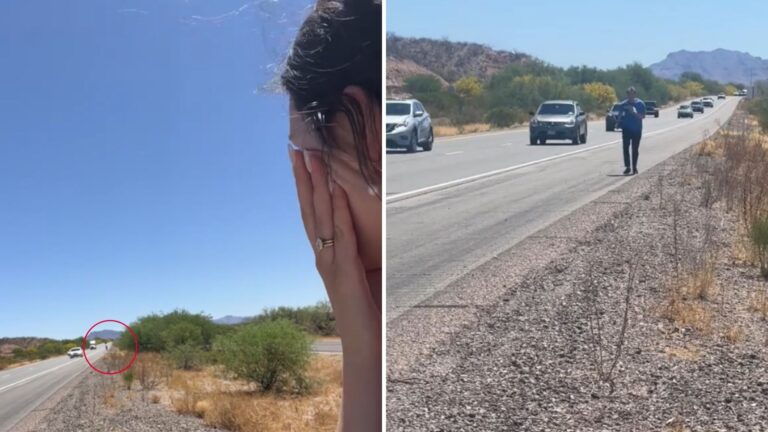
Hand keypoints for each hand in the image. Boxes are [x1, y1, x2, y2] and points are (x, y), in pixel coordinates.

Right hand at [290, 148, 380, 430]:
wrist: (364, 344)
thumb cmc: (365, 311)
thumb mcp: (360, 273)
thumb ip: (355, 251)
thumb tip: (358, 231)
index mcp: (326, 253)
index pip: (312, 212)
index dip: (305, 185)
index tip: (300, 158)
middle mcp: (323, 254)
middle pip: (309, 208)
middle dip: (304, 176)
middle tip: (296, 146)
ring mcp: (330, 261)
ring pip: (321, 215)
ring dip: (316, 185)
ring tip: (310, 156)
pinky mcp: (342, 270)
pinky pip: (340, 234)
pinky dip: (338, 211)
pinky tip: (336, 190)